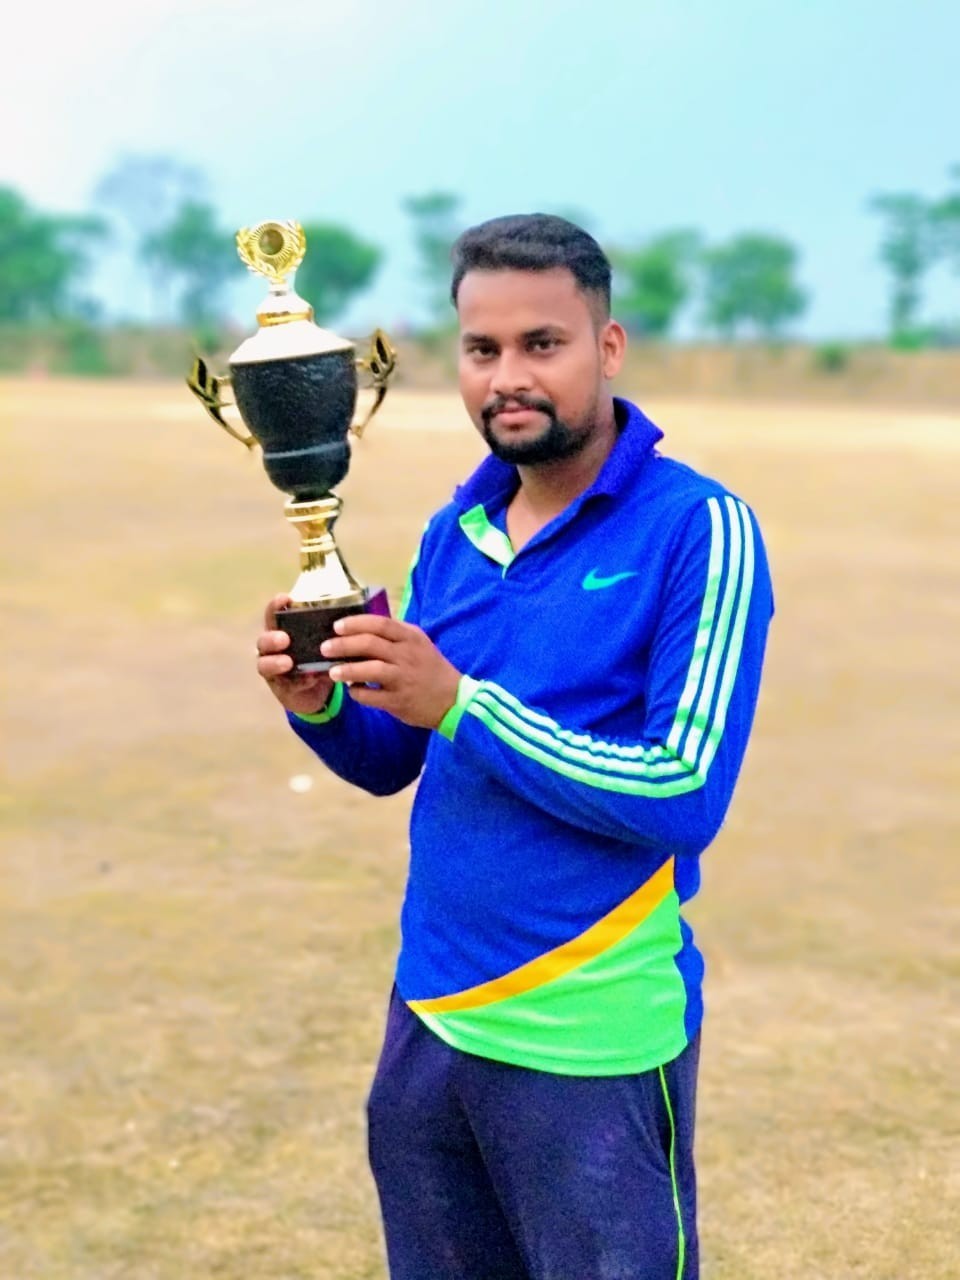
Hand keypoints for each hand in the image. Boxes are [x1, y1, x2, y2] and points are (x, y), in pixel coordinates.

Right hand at [255, 594, 333, 716]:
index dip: (275, 606)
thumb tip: (347, 621)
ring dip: (275, 662)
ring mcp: (272, 668)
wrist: (317, 689)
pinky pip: (284, 683)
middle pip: (264, 640)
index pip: (273, 614)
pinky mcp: (279, 686)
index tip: (285, 599)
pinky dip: (297, 681)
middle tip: (284, 638)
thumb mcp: (323, 642)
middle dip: (272, 638)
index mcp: (281, 630)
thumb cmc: (317, 656)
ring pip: (264, 663)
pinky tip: (308, 679)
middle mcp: (272, 648)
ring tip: (288, 662)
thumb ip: (328, 633)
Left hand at [320, 614, 461, 729]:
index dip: (355, 623)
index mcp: (411, 637)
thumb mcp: (418, 644)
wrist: (453, 699)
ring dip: (346, 670)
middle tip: (326, 648)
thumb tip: (357, 630)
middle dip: (343, 645)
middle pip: (370, 644)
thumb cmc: (430, 668)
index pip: (380, 624)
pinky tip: (352, 690)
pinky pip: (371, 696)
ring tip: (332, 672)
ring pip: (369, 670)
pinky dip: (357, 693)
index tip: (337, 626)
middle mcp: (407, 655)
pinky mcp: (399, 701)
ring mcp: (403, 678)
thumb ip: (393, 635)